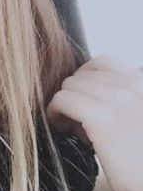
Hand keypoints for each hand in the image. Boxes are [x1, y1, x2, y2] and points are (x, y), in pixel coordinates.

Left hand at [47, 54, 142, 190]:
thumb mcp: (137, 118)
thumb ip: (120, 100)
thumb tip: (86, 93)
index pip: (101, 63)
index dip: (84, 81)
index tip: (83, 102)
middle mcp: (135, 85)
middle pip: (81, 74)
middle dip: (74, 94)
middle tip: (75, 118)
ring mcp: (120, 99)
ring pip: (69, 85)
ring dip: (64, 103)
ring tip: (71, 125)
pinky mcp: (103, 118)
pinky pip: (63, 100)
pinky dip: (55, 111)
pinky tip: (61, 127)